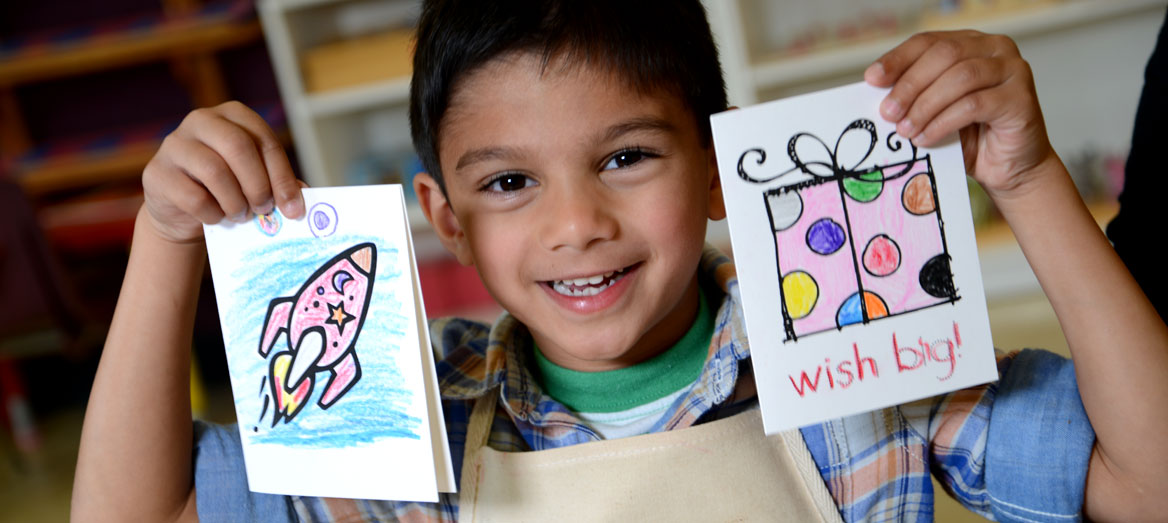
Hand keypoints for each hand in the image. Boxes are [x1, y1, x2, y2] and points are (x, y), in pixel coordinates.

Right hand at [141, 101, 304, 242]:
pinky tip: (216, 218)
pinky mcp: (157, 173)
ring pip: (214, 171)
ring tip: (241, 215)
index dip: (282, 176)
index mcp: (232, 115)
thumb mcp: (254, 180)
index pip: (263, 140)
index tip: (293, 208)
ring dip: (235, 201)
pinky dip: (212, 214)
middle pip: (238, 147)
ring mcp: (174, 144)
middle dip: (258, 184)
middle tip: (265, 210)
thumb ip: (277, 183)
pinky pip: (192, 196)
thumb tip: (301, 198)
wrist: (183, 210)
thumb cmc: (227, 189)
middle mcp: (201, 120)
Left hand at [865, 31, 1057, 200]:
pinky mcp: (1021, 98)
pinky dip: (943, 122)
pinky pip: (974, 104)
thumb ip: (915, 97)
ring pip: (959, 78)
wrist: (1010, 169)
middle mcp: (996, 49)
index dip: (898, 58)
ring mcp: (1013, 71)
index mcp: (971, 43)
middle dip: (910, 84)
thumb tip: (878, 95)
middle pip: (944, 54)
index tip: (872, 79)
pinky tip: (926, 137)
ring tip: (905, 130)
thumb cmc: (972, 139)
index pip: (929, 41)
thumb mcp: (935, 112)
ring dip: (925, 105)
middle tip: (888, 112)